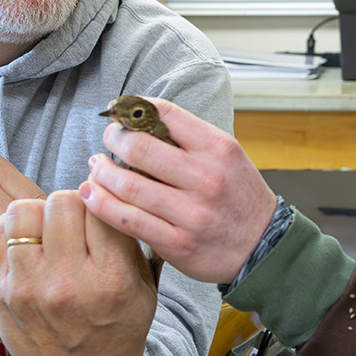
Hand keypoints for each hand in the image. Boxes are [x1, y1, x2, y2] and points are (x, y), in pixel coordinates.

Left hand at [0, 191, 158, 355]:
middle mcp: (67, 283)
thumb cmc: (117, 330)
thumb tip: (110, 192)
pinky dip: (13, 228)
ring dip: (39, 213)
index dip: (102, 203)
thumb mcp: (144, 289)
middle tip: (76, 221)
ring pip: (23, 211)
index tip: (102, 213)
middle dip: (72, 204)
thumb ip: (129, 241)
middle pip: (61, 201)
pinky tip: (28, 240)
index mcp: (110, 280)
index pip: (100, 208)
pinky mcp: (1, 291)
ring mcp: (28, 287)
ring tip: (50, 229)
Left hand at [80, 97, 276, 285]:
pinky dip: (102, 205)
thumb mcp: (227, 156)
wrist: (264, 246)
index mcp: (217, 149)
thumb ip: (189, 139)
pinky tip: (91, 194)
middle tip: (108, 139)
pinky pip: (128, 220)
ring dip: (101, 172)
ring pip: (128, 185)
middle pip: (139, 148)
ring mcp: (191, 213)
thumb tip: (142, 120)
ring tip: (96, 166)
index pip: (165, 114)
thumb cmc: (239, 197)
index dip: (133, 109)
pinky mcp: (177, 243)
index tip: (119, 113)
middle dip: (113, 139)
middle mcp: (205, 178)